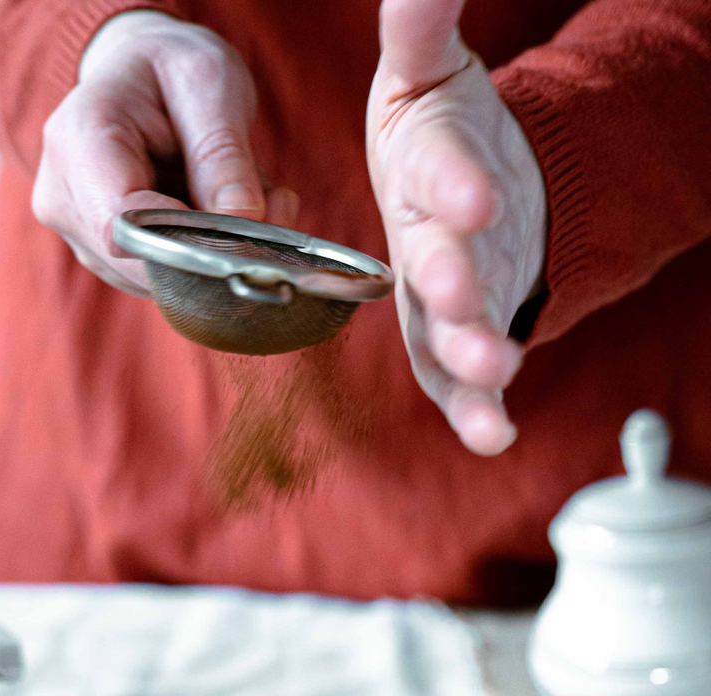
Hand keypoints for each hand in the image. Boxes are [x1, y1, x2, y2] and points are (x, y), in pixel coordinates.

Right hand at [32, 10, 298, 296]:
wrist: (136, 72)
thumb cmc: (167, 67)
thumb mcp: (208, 83)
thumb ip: (223, 153)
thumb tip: (242, 219)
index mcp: (78, 141)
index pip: (120, 227)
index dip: (185, 242)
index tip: (243, 225)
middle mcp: (63, 198)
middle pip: (142, 261)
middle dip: (214, 246)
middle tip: (270, 202)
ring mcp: (79, 235)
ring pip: (159, 277)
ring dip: (215, 249)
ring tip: (244, 192)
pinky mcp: (103, 258)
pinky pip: (162, 277)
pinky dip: (204, 254)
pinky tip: (220, 211)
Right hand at [367, 0, 546, 453]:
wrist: (455, 191)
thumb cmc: (439, 131)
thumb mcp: (429, 72)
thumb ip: (422, 26)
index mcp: (415, 171)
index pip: (431, 174)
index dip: (450, 186)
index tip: (477, 194)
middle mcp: (420, 243)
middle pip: (429, 266)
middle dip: (446, 282)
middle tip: (460, 296)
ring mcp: (439, 299)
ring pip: (443, 334)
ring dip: (466, 356)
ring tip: (498, 374)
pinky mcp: (461, 337)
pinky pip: (459, 383)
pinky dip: (473, 413)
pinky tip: (495, 437)